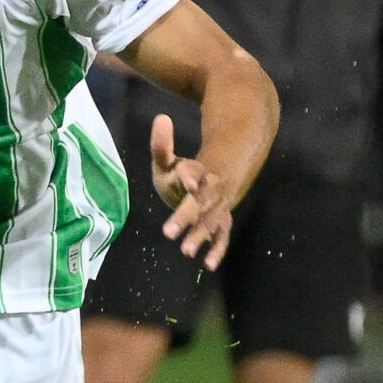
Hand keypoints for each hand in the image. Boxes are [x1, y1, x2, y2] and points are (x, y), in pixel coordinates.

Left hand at [150, 112, 237, 269]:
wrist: (219, 179)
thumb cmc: (183, 172)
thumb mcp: (168, 159)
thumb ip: (162, 144)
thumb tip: (161, 118)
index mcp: (197, 171)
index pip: (192, 172)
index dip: (190, 176)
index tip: (190, 183)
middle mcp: (210, 190)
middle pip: (199, 203)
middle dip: (186, 216)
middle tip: (169, 232)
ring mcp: (218, 207)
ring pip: (209, 221)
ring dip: (198, 236)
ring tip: (185, 252)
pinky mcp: (221, 220)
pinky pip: (221, 235)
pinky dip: (216, 249)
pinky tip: (207, 265)